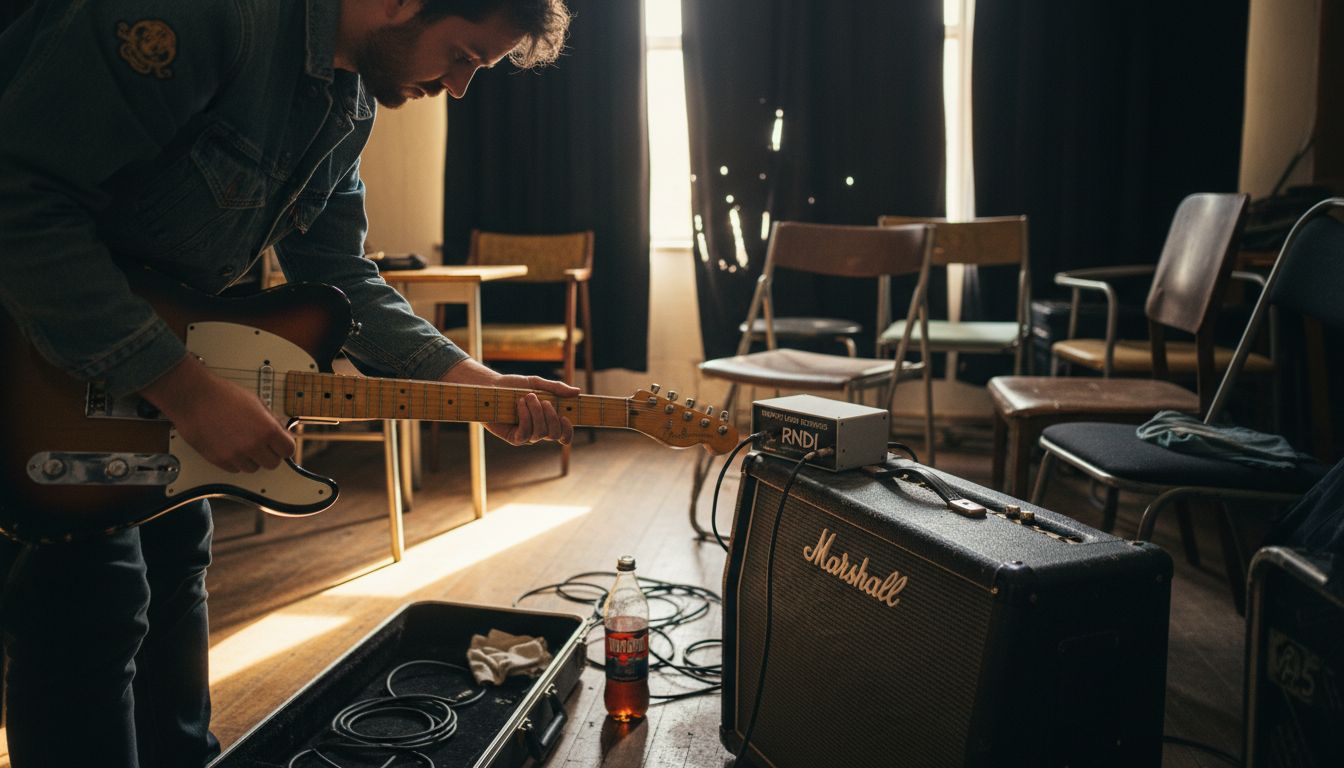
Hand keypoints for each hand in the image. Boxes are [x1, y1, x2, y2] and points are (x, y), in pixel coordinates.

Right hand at [139, 356, 294, 471]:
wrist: (194, 398)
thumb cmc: (223, 395)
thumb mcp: (257, 402)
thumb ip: (272, 420)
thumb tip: (282, 432)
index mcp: (267, 430)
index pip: (288, 450)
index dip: (285, 446)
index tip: (281, 444)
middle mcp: (253, 445)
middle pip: (272, 464)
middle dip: (270, 454)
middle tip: (263, 444)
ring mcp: (235, 455)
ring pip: (253, 468)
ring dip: (252, 459)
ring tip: (243, 442)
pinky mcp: (219, 460)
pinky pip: (235, 469)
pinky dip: (236, 461)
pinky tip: (230, 446)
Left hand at [441, 359, 578, 444]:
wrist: (491, 387)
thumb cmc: (514, 386)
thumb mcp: (537, 383)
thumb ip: (557, 388)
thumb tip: (577, 392)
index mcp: (547, 421)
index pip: (564, 436)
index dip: (568, 431)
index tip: (566, 417)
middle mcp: (538, 431)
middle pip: (554, 435)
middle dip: (551, 416)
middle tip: (543, 401)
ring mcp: (526, 436)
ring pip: (541, 433)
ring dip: (536, 413)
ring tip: (528, 397)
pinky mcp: (513, 438)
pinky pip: (526, 433)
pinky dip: (525, 416)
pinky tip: (519, 404)